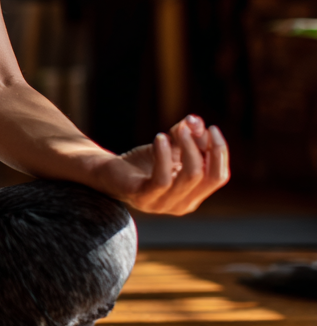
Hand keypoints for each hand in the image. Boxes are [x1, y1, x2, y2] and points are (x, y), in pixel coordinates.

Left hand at [99, 114, 229, 214]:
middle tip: (192, 125)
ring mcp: (162, 204)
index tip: (211, 128)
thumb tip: (196, 120)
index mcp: (192, 196)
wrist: (106, 172)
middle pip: (209, 177)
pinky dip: (165, 155)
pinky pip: (163, 179)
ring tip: (178, 128)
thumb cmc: (141, 163)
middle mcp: (181, 205)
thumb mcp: (169, 148)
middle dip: (206, 147)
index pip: (218, 177)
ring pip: (191, 176)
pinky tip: (160, 138)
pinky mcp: (142, 196)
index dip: (219, 152)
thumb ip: (185, 136)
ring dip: (188, 147)